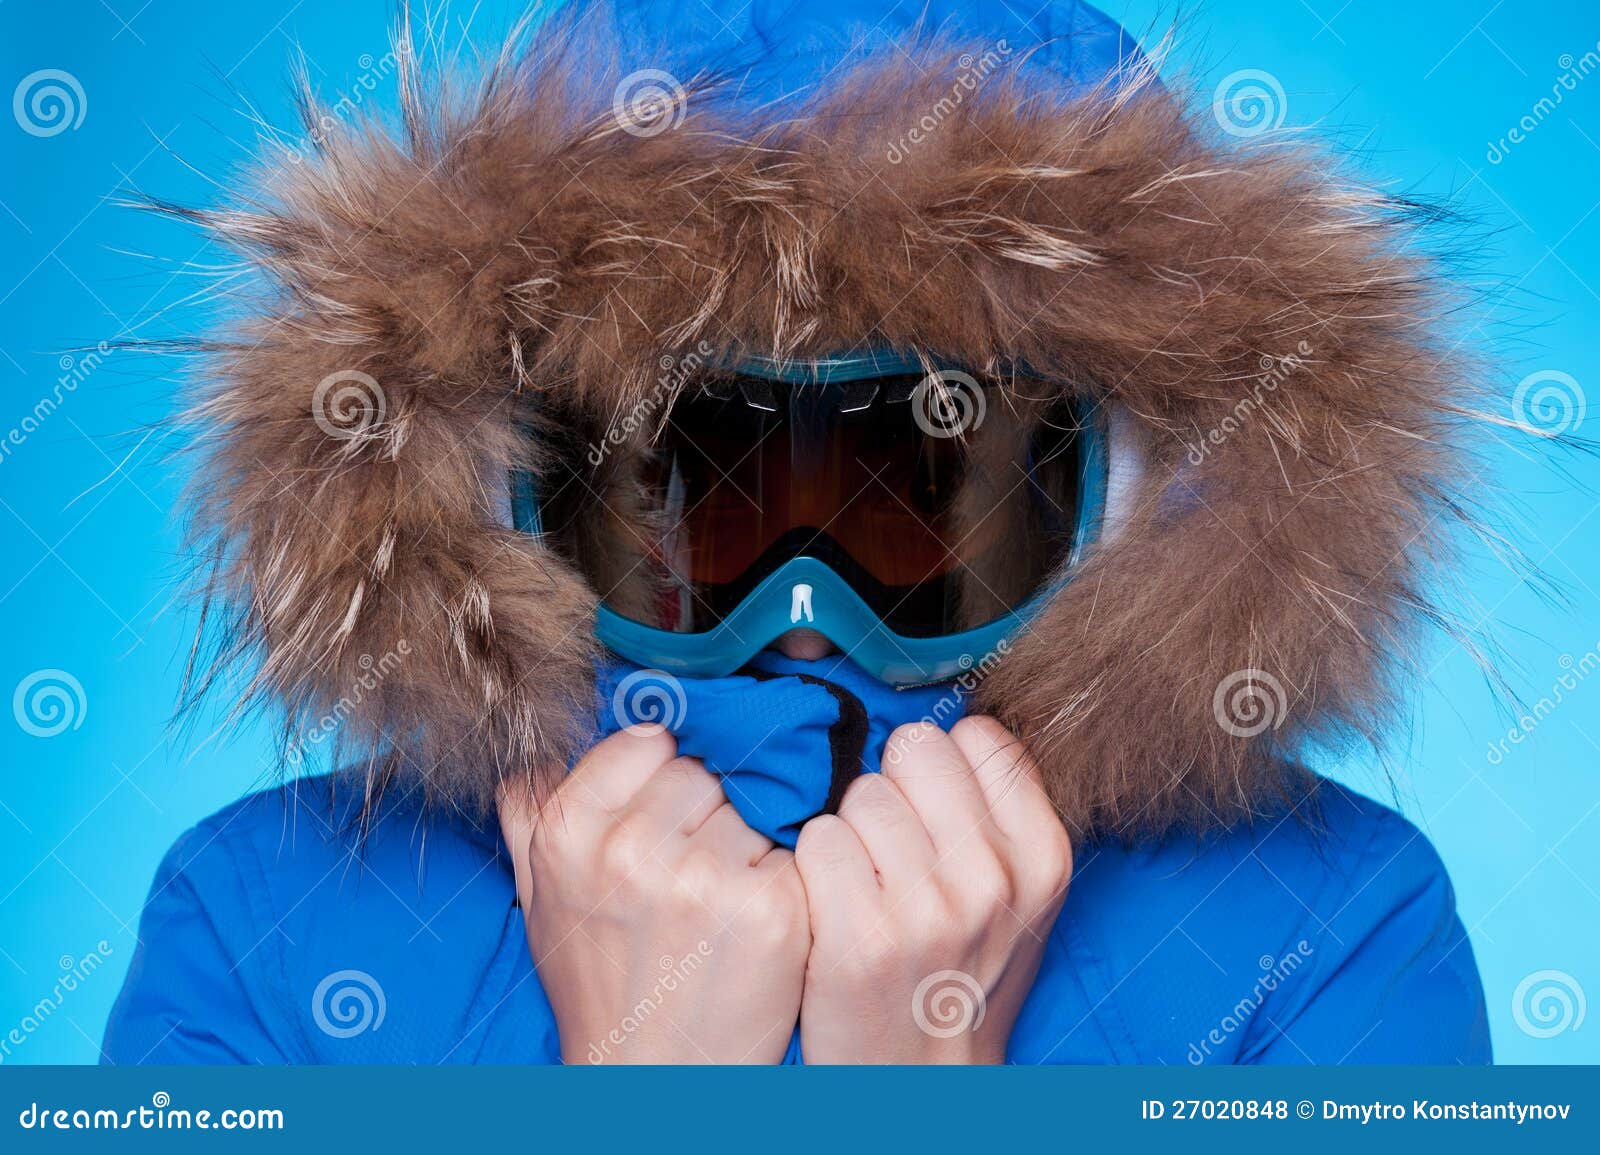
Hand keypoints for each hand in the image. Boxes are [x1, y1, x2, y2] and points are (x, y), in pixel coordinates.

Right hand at [498, 729, 809, 1063]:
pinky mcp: (772, 908)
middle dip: (707, 810)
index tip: (662, 817)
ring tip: (722, 902)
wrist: (654, 1083)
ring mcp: (706, 879)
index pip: (647, 741)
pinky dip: (785, 876)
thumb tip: (539, 747)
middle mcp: (632, 850)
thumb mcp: (542, 898)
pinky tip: (758, 919)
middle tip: (693, 869)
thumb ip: (531, 813)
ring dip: (747, 842)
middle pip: (704, 771)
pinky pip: (794, 848)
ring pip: (751, 806)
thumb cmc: (601, 986)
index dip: (662, 776)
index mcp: (570, 832)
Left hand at [794, 716, 1071, 1062]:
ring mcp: (927, 909)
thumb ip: (996, 811)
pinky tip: (832, 908)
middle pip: (914, 750)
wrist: (921, 1083)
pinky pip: (818, 838)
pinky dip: (813, 867)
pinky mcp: (860, 935)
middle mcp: (993, 879)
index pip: (979, 737)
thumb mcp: (1015, 896)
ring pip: (859, 792)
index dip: (942, 767)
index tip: (935, 810)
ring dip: (849, 830)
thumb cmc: (958, 973)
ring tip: (864, 886)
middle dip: (893, 787)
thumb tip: (946, 724)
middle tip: (893, 850)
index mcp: (1042, 858)